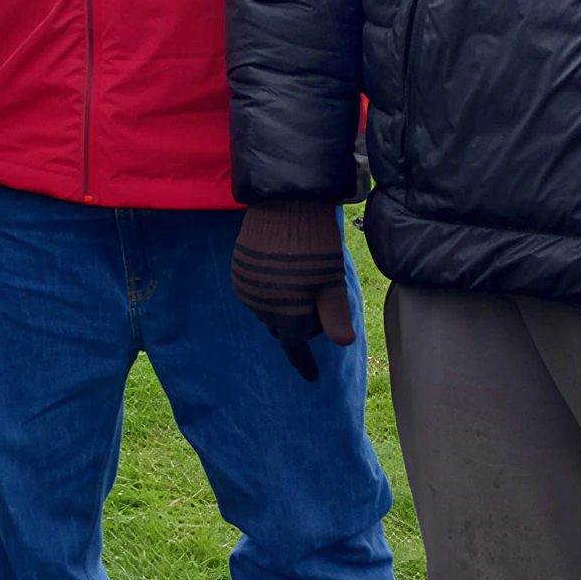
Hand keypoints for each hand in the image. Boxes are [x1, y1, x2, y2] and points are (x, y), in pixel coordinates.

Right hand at [230, 200, 354, 380]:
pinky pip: (255, 294)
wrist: (283, 203)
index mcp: (285, 312)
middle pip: (282, 328)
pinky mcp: (239, 271)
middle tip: (319, 301)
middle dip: (299, 325)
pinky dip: (270, 292)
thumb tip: (342, 344)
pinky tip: (284, 273)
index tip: (313, 376)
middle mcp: (259, 306)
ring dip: (283, 307)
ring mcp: (245, 288)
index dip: (305, 364)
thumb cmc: (314, 244)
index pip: (295, 348)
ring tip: (302, 282)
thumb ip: (334, 315)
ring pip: (267, 311)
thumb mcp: (331, 280)